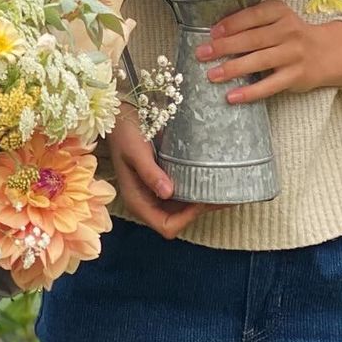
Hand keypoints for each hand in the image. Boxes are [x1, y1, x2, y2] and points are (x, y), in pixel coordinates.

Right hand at [107, 105, 217, 238]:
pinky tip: (209, 178)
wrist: (120, 115)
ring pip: (182, 208)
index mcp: (137, 201)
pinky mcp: (162, 180)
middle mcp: (147, 201)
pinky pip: (182, 192)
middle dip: (199, 211)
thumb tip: (168, 193)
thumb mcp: (135, 152)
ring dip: (201, 201)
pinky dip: (196, 189)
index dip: (186, 218)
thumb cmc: (124, 134)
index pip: (166, 226)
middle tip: (220, 193)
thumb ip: (150, 173)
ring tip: (221, 187)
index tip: (201, 200)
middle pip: (178, 220)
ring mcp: (155, 192)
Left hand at [198, 0, 341, 103]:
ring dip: (232, 69)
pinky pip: (270, 85)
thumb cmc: (292, 35)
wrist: (328, 52)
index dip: (231, 24)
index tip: (212, 33)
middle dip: (224, 47)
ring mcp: (293, 54)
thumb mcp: (277, 20)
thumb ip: (253, 23)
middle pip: (252, 39)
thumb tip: (216, 34)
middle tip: (201, 53)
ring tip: (211, 75)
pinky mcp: (296, 76)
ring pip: (258, 61)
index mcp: (280, 12)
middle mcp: (288, 31)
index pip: (252, 16)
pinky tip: (232, 97)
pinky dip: (250, 92)